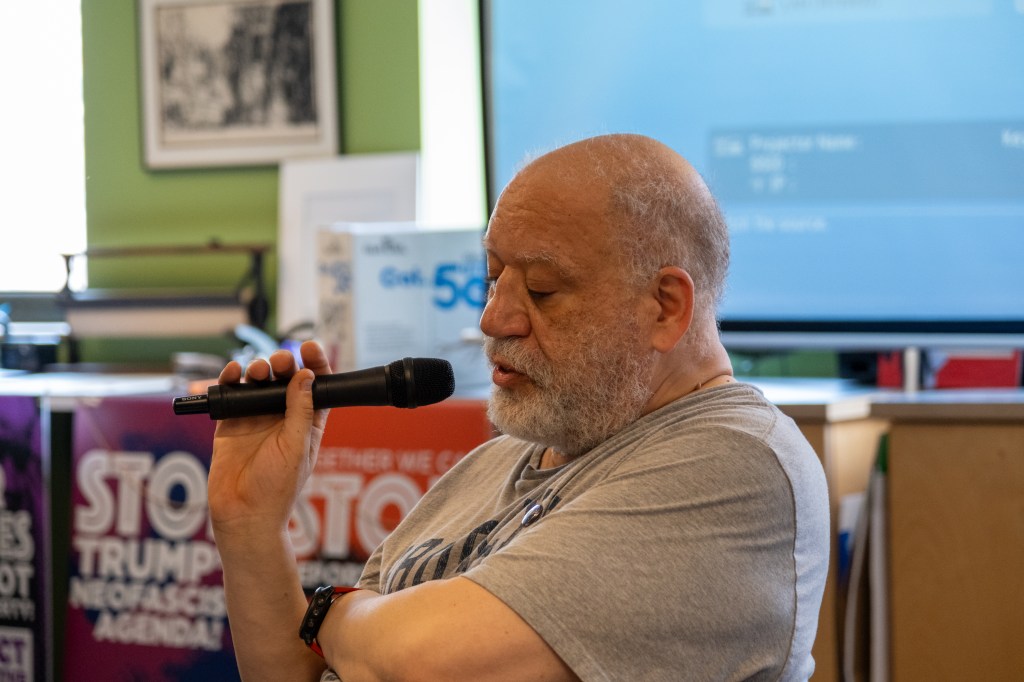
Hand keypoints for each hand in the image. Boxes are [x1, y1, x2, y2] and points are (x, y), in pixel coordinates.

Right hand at [208, 340, 331, 541]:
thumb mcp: (296, 446)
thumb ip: (300, 410)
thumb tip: (306, 376)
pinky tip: (233, 373)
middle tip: (280, 362)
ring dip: (258, 370)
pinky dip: (231, 379)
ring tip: (257, 371)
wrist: (243, 514)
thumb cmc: (277, 488)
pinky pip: (231, 394)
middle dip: (283, 363)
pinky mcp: (230, 423)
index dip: (316, 365)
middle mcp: (283, 417)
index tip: (311, 347)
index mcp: (307, 423)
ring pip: (258, 383)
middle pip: (285, 379)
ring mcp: (256, 418)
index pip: (315, 386)